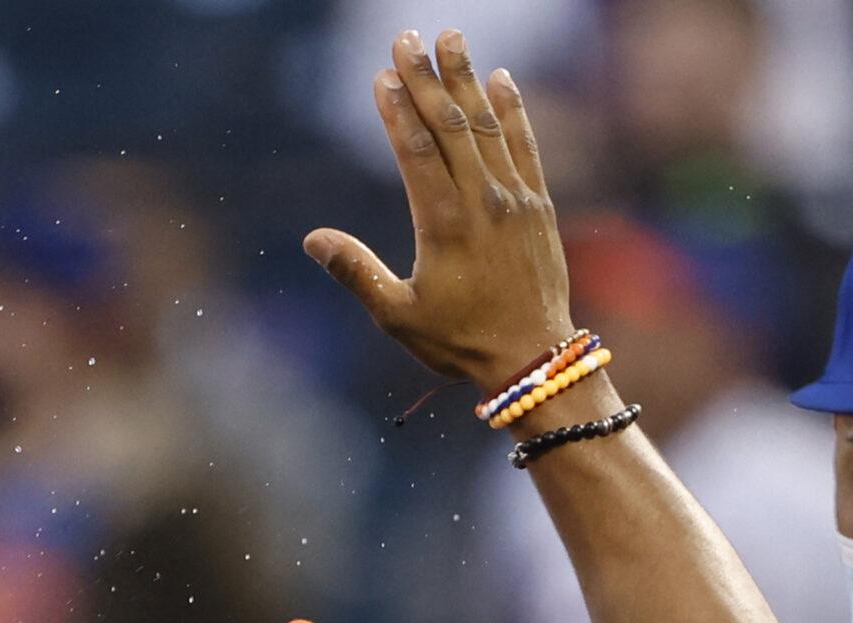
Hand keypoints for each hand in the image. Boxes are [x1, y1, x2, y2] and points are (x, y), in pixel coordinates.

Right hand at [305, 30, 577, 391]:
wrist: (532, 356)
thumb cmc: (456, 341)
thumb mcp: (396, 316)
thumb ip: (357, 271)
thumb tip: (314, 238)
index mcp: (443, 225)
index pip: (416, 153)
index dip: (397, 111)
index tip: (383, 75)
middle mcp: (481, 201)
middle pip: (450, 126)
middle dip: (427, 78)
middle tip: (408, 37)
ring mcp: (514, 198)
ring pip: (487, 126)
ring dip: (466, 79)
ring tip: (452, 37)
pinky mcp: (538, 204)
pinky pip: (523, 145)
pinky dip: (512, 109)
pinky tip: (500, 79)